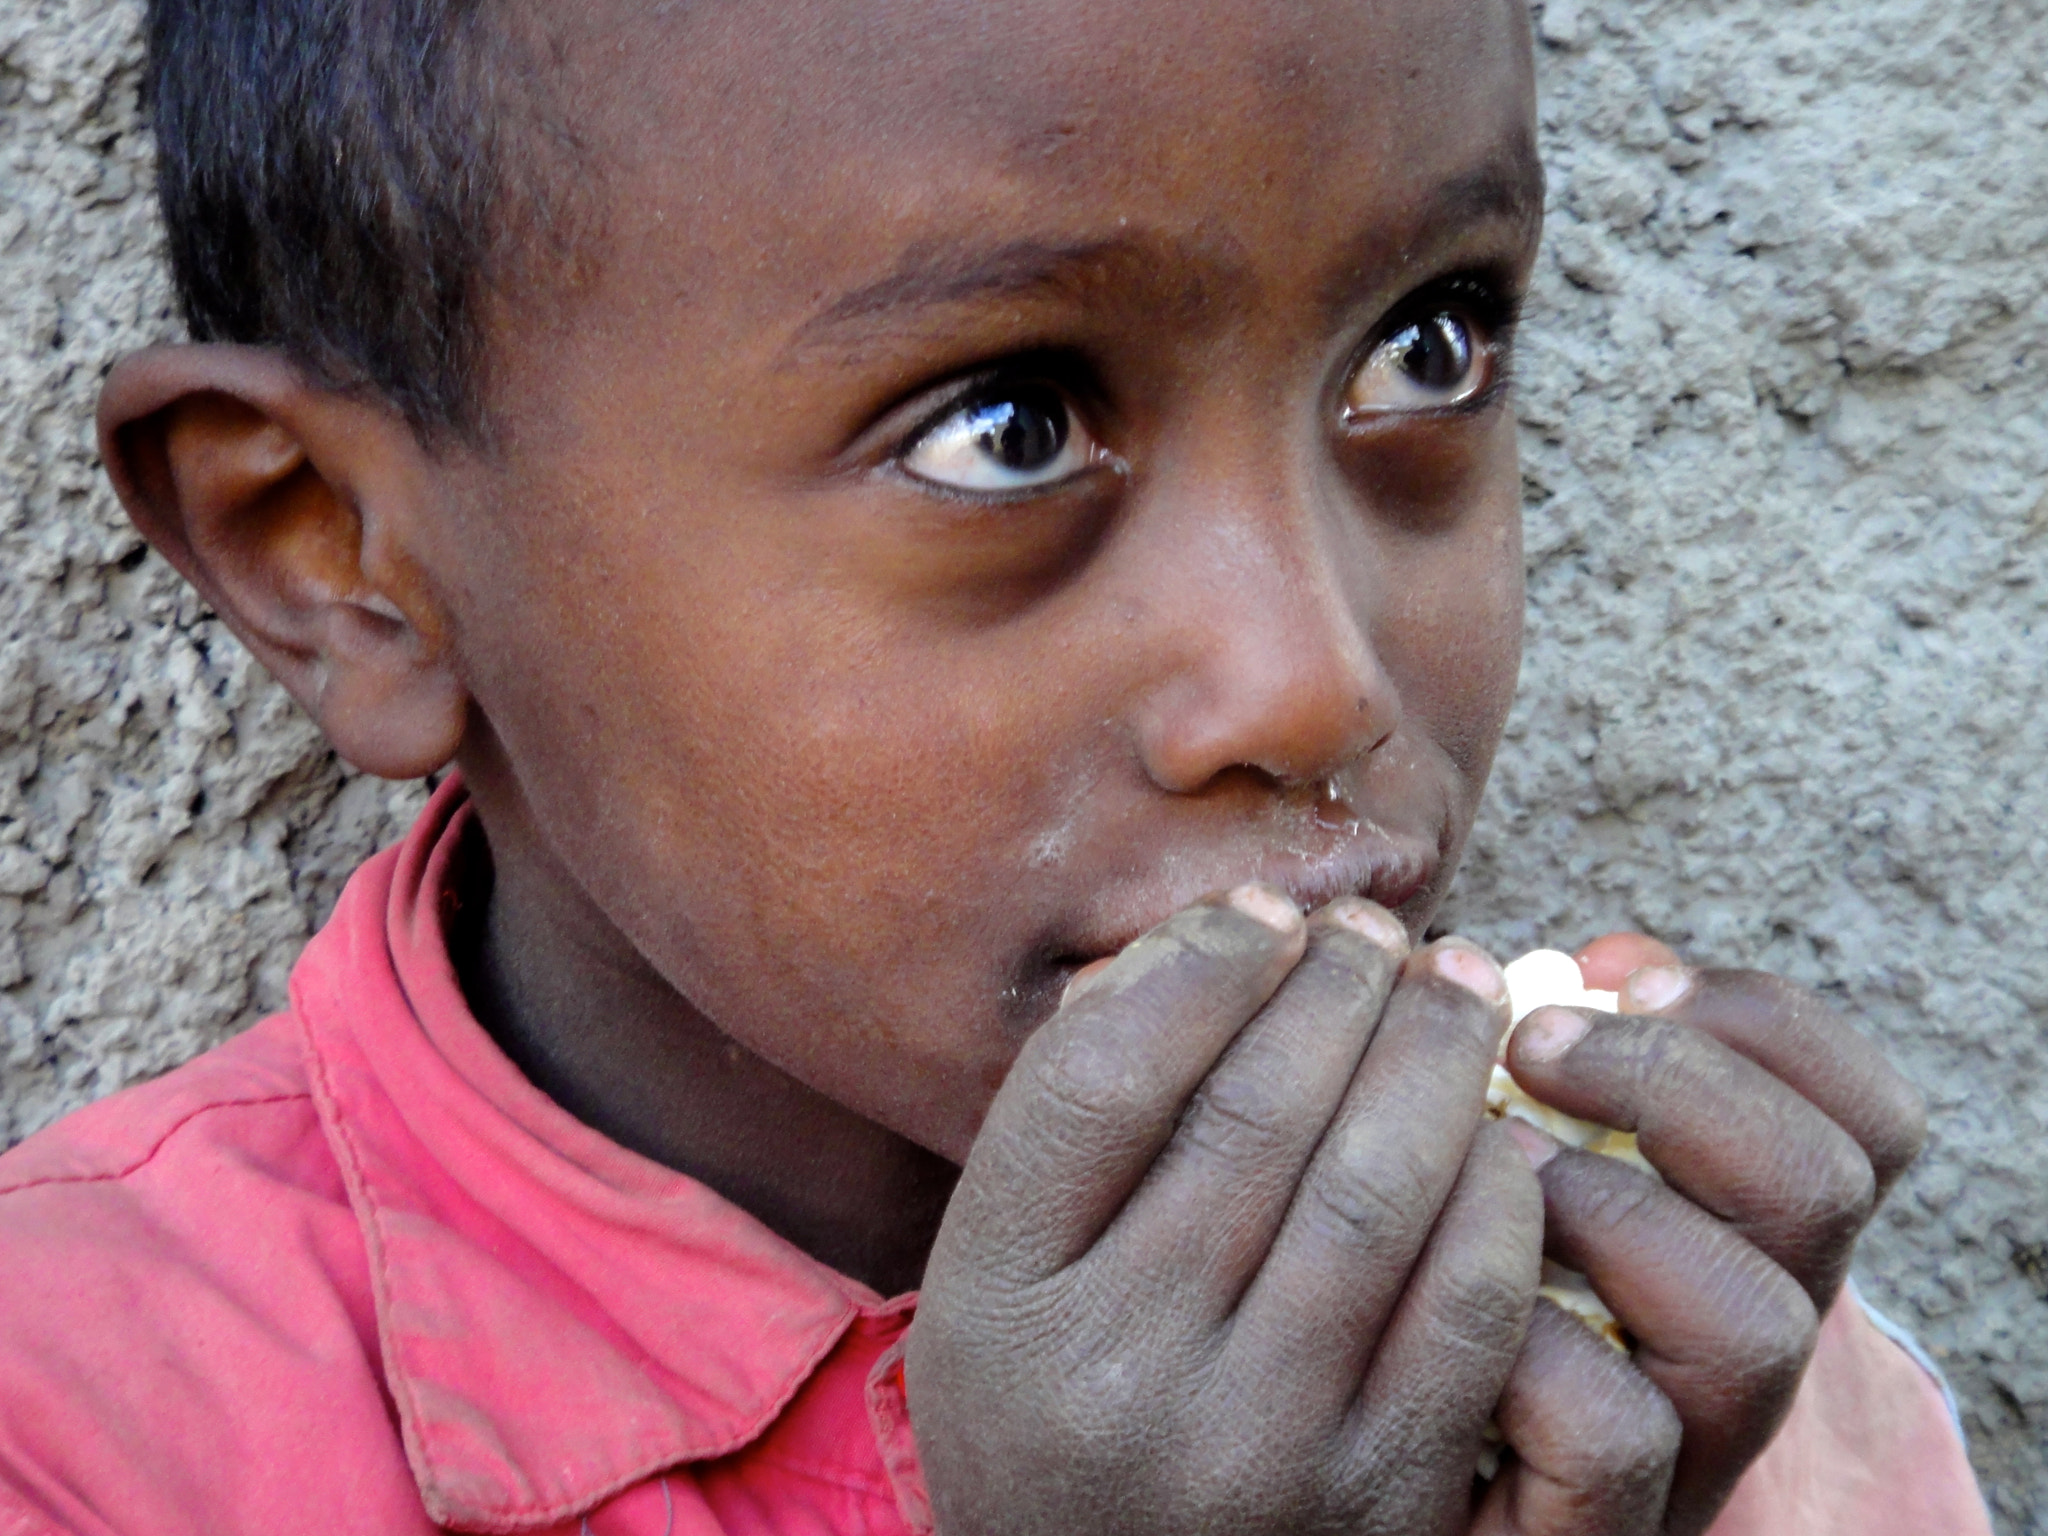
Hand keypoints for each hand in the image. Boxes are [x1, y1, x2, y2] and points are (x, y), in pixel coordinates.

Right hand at [906, 887, 1546, 1535]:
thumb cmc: (1053, 1395)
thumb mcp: (1000, 1261)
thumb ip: (1073, 1109)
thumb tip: (1217, 940)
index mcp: (997, 1296)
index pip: (1100, 1078)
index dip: (1202, 963)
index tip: (1264, 914)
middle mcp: (1117, 1374)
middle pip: (1249, 1116)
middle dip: (1336, 987)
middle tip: (1379, 932)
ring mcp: (1256, 1447)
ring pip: (1370, 1191)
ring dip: (1430, 1059)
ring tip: (1449, 992)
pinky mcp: (1378, 1497)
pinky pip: (1467, 1303)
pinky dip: (1493, 1189)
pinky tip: (1488, 1130)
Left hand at [1478, 935, 1926, 1535]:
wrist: (1392, 1455)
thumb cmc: (1464, 1270)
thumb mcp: (1541, 1141)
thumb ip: (1589, 1046)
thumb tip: (1606, 960)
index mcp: (1757, 1230)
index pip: (1869, 1119)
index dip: (1767, 1024)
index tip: (1623, 975)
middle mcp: (1758, 1328)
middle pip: (1820, 1189)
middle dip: (1677, 1083)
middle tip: (1535, 1046)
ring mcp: (1696, 1432)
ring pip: (1755, 1324)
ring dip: (1610, 1210)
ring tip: (1497, 1164)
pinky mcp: (1604, 1512)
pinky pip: (1617, 1433)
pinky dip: (1534, 1346)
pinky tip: (1459, 1292)